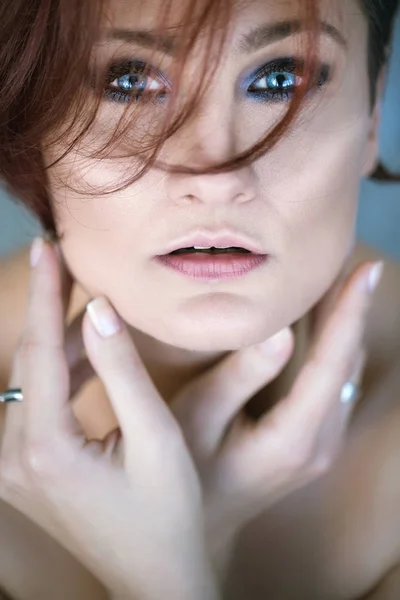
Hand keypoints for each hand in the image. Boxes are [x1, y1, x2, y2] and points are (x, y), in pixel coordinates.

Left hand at [0, 238, 219, 599]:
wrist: (154, 574)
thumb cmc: (167, 512)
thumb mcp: (156, 438)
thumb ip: (124, 373)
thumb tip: (100, 312)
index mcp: (46, 450)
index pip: (39, 352)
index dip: (46, 295)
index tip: (47, 246)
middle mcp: (14, 458)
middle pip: (29, 363)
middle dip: (48, 310)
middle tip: (66, 260)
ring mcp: (14, 468)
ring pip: (31, 382)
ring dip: (59, 343)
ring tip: (87, 303)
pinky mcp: (24, 471)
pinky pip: (36, 405)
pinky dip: (60, 375)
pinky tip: (88, 355)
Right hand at [169, 260, 381, 579]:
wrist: (192, 531)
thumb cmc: (180, 473)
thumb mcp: (196, 421)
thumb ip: (238, 377)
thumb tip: (280, 328)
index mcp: (294, 437)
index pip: (332, 362)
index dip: (349, 311)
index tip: (365, 268)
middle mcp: (320, 442)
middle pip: (346, 362)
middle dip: (349, 310)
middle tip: (347, 263)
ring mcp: (320, 446)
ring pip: (345, 373)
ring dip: (343, 327)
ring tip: (335, 283)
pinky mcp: (313, 443)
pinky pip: (334, 385)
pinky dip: (333, 349)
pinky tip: (322, 325)